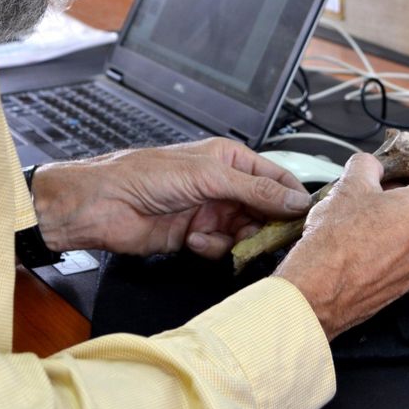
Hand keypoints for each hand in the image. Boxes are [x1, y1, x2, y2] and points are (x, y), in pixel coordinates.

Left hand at [30, 137, 310, 257]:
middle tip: (264, 236)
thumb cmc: (146, 174)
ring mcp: (209, 211)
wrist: (103, 205)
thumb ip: (254, 190)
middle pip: (263, 209)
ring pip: (244, 232)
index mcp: (229, 160)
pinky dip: (212, 247)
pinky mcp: (196, 236)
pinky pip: (221, 247)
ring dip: (235, 238)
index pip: (274, 178)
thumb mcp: (208, 176)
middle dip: (264, 224)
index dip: (292, 196)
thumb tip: (293, 199)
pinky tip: (194, 239)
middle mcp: (222, 185)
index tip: (305, 217)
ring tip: (217, 234)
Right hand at [273, 151, 408, 340]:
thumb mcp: (348, 184)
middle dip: (407, 191)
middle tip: (380, 184)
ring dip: (396, 218)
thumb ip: (367, 165)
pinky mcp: (402, 286)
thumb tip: (371, 166)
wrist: (318, 290)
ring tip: (363, 212)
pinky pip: (403, 256)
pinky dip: (389, 243)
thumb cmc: (336, 239)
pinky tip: (360, 239)